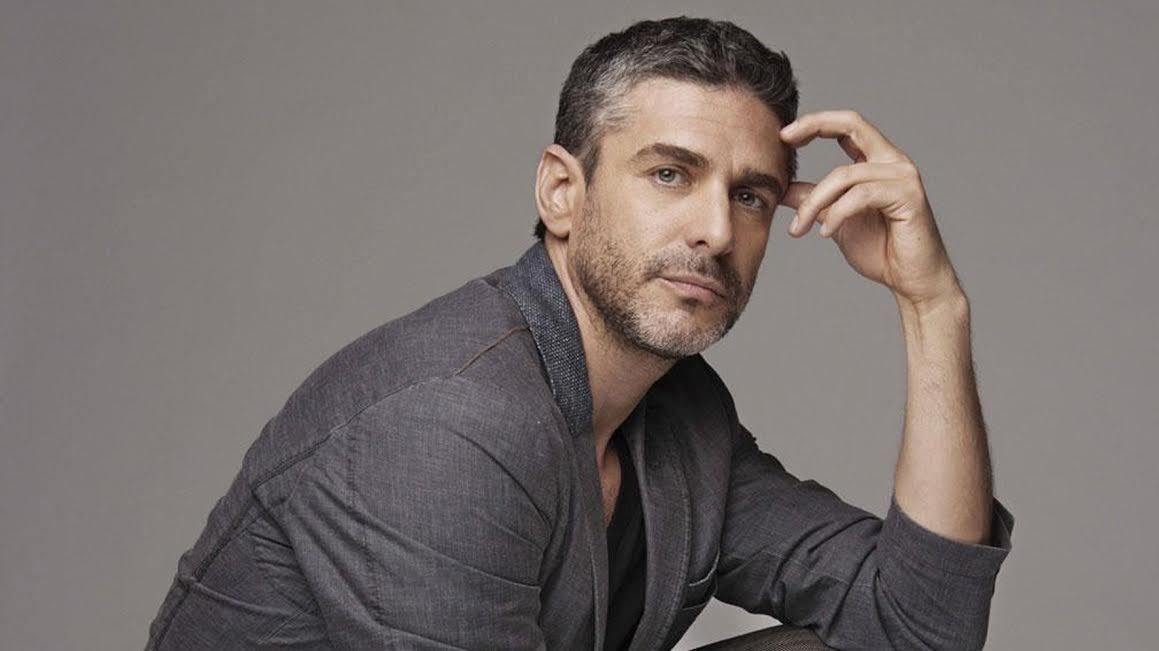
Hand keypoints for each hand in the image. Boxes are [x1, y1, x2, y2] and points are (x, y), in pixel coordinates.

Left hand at [778, 110, 962, 309]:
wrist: (910, 280)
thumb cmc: (880, 249)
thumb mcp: (835, 219)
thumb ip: (813, 200)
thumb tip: (782, 188)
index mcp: (877, 161)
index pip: (846, 126)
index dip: (815, 123)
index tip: (784, 134)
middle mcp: (893, 161)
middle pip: (853, 124)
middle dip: (815, 125)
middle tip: (784, 137)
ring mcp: (903, 176)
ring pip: (844, 175)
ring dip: (814, 203)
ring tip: (798, 228)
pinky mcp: (908, 196)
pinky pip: (860, 196)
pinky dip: (836, 215)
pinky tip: (826, 233)